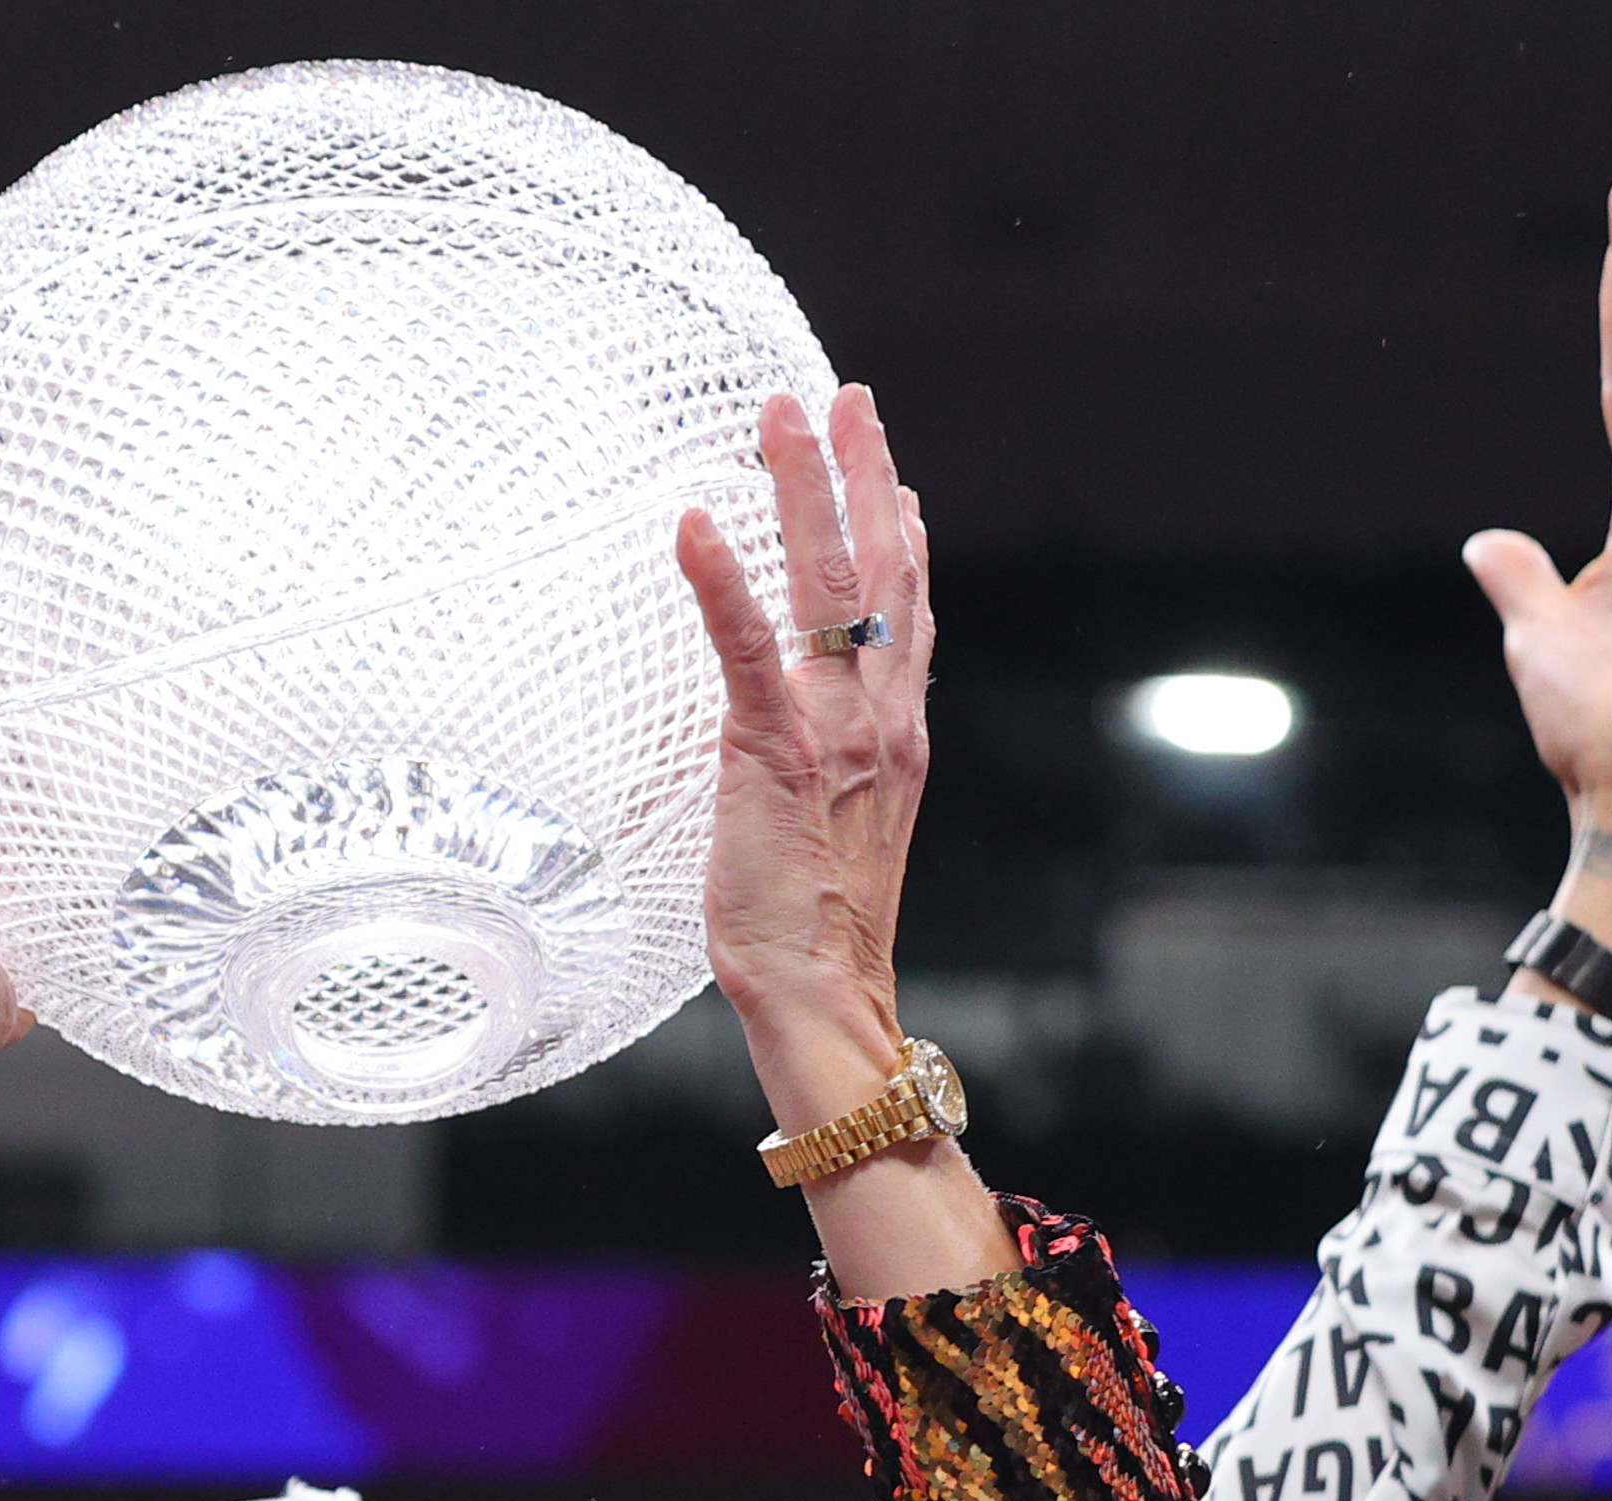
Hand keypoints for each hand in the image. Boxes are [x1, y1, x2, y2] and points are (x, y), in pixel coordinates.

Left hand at [672, 386, 1008, 1301]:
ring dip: (805, 490)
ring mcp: (836, 730)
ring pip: (831, 586)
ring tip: (785, 414)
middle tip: (844, 396)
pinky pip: (748, 649)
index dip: (905, 534)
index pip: (913, 613)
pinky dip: (722, 581)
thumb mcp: (839, 827)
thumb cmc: (815, 926)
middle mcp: (882, 717)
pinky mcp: (775, 751)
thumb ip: (838, 767)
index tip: (892, 470)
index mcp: (899, 733)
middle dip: (862, 474)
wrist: (820, 994)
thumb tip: (816, 732)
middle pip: (884, 571)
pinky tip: (698, 522)